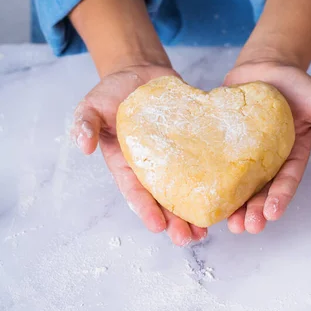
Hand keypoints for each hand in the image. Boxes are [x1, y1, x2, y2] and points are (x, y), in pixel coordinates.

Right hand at [71, 64, 206, 245]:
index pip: (135, 191)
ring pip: (187, 189)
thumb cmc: (112, 92)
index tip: (159, 226)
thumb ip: (85, 123)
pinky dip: (215, 180)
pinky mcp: (193, 144)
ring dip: (196, 210)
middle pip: (164, 199)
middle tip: (189, 237)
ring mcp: (175, 157)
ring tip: (208, 229)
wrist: (141, 73)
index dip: (146, 209)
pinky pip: (205, 163)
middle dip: (175, 221)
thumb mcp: (92, 105)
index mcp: (126, 163)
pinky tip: (227, 194)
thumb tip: (83, 145)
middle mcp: (152, 167)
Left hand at [223, 59, 310, 234]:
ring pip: (238, 185)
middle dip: (255, 211)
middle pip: (261, 191)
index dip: (279, 198)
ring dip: (234, 206)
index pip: (286, 180)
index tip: (271, 213)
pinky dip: (212, 181)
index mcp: (291, 154)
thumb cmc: (294, 84)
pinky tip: (205, 196)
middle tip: (246, 227)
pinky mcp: (223, 144)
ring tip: (229, 224)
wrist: (263, 65)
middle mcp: (267, 159)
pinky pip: (217, 164)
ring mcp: (244, 153)